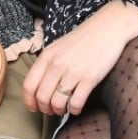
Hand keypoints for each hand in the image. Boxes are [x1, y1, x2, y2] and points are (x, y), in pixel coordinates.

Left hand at [23, 1, 137, 115]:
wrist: (108, 28)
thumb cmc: (83, 39)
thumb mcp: (58, 47)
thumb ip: (47, 64)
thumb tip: (39, 87)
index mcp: (47, 55)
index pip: (29, 84)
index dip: (29, 101)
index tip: (34, 108)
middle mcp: (57, 64)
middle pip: (41, 97)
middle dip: (45, 109)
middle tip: (51, 111)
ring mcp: (73, 71)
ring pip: (57, 103)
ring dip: (59, 111)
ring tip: (64, 109)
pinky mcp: (90, 78)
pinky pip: (76, 102)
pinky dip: (74, 110)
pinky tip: (76, 107)